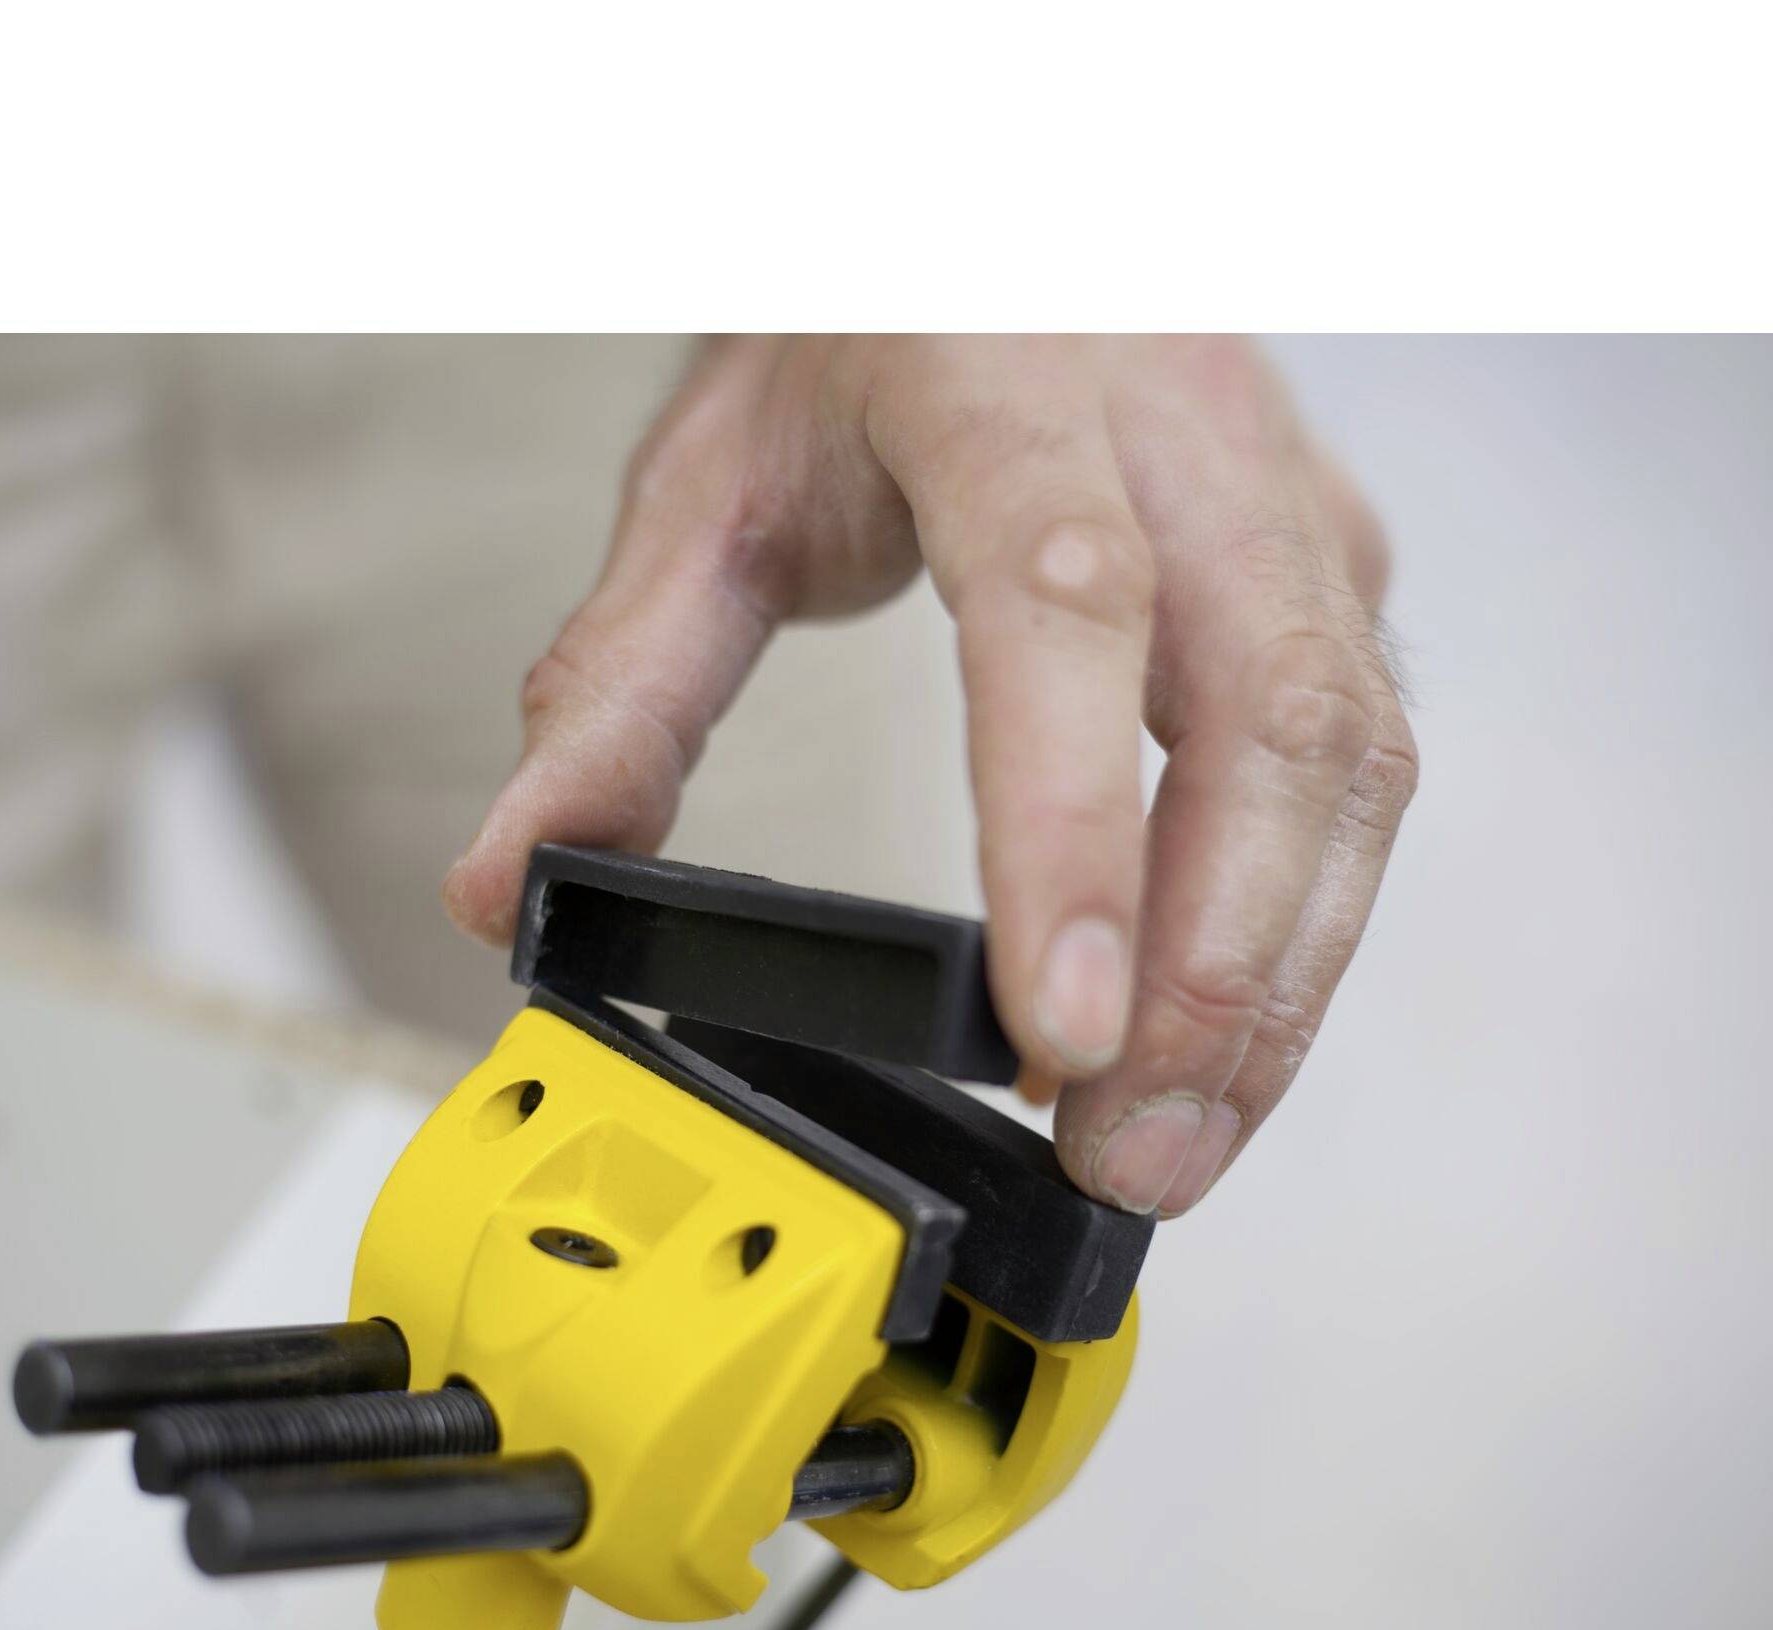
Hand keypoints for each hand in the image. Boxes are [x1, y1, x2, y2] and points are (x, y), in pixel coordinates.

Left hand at [445, 336, 1415, 1216]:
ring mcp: (1285, 499)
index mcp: (1011, 390)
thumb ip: (619, 688)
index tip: (1057, 1032)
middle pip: (1270, 715)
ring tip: (1174, 1138)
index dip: (1076, 834)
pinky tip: (1228, 1037)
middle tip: (1123, 1149)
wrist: (995, 231)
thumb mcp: (708, 486)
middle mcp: (1184, 437)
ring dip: (1274, 979)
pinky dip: (1303, 926)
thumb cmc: (865, 331)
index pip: (1069, 612)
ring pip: (1351, 760)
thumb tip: (518, 876)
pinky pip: (1359, 767)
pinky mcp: (1330, 568)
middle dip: (1212, 972)